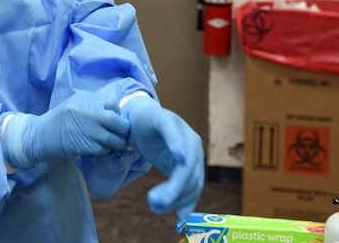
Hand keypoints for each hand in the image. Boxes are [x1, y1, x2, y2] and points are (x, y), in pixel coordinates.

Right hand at [2, 87, 130, 168]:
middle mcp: (90, 113)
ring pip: (113, 139)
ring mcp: (89, 130)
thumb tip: (116, 111)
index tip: (115, 120)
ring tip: (116, 143)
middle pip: (118, 123)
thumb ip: (95, 104)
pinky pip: (103, 149)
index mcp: (88, 100)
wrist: (41, 135)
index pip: (114, 104)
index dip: (117, 113)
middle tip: (124, 134)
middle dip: (124, 130)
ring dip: (117, 143)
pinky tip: (101, 148)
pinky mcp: (85, 146)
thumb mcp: (77, 102)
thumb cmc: (60, 118)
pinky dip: (106, 150)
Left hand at [121, 95, 203, 223]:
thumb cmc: (149, 117)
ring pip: (189, 189)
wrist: (143, 118)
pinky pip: (187, 191)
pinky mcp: (182, 172)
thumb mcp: (158, 120)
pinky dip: (183, 206)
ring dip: (174, 202)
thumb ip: (171, 135)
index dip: (178, 182)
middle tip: (152, 201)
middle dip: (172, 194)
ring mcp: (190, 164)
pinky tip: (178, 220)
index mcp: (190, 139)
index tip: (166, 196)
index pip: (187, 166)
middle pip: (189, 180)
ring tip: (153, 206)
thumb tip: (182, 157)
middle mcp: (194, 153)